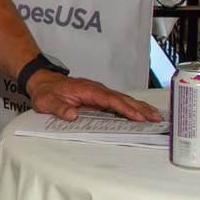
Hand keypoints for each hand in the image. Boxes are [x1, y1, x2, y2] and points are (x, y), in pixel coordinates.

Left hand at [27, 71, 162, 122]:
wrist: (42, 82)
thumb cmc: (46, 92)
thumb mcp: (47, 102)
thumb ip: (59, 108)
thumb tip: (71, 115)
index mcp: (87, 90)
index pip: (110, 100)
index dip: (125, 109)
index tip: (137, 117)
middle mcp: (96, 89)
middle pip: (122, 99)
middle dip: (140, 108)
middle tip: (156, 118)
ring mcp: (99, 93)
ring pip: (123, 99)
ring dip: (140, 107)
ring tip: (155, 116)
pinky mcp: (99, 97)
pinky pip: (118, 102)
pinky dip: (132, 106)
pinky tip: (141, 112)